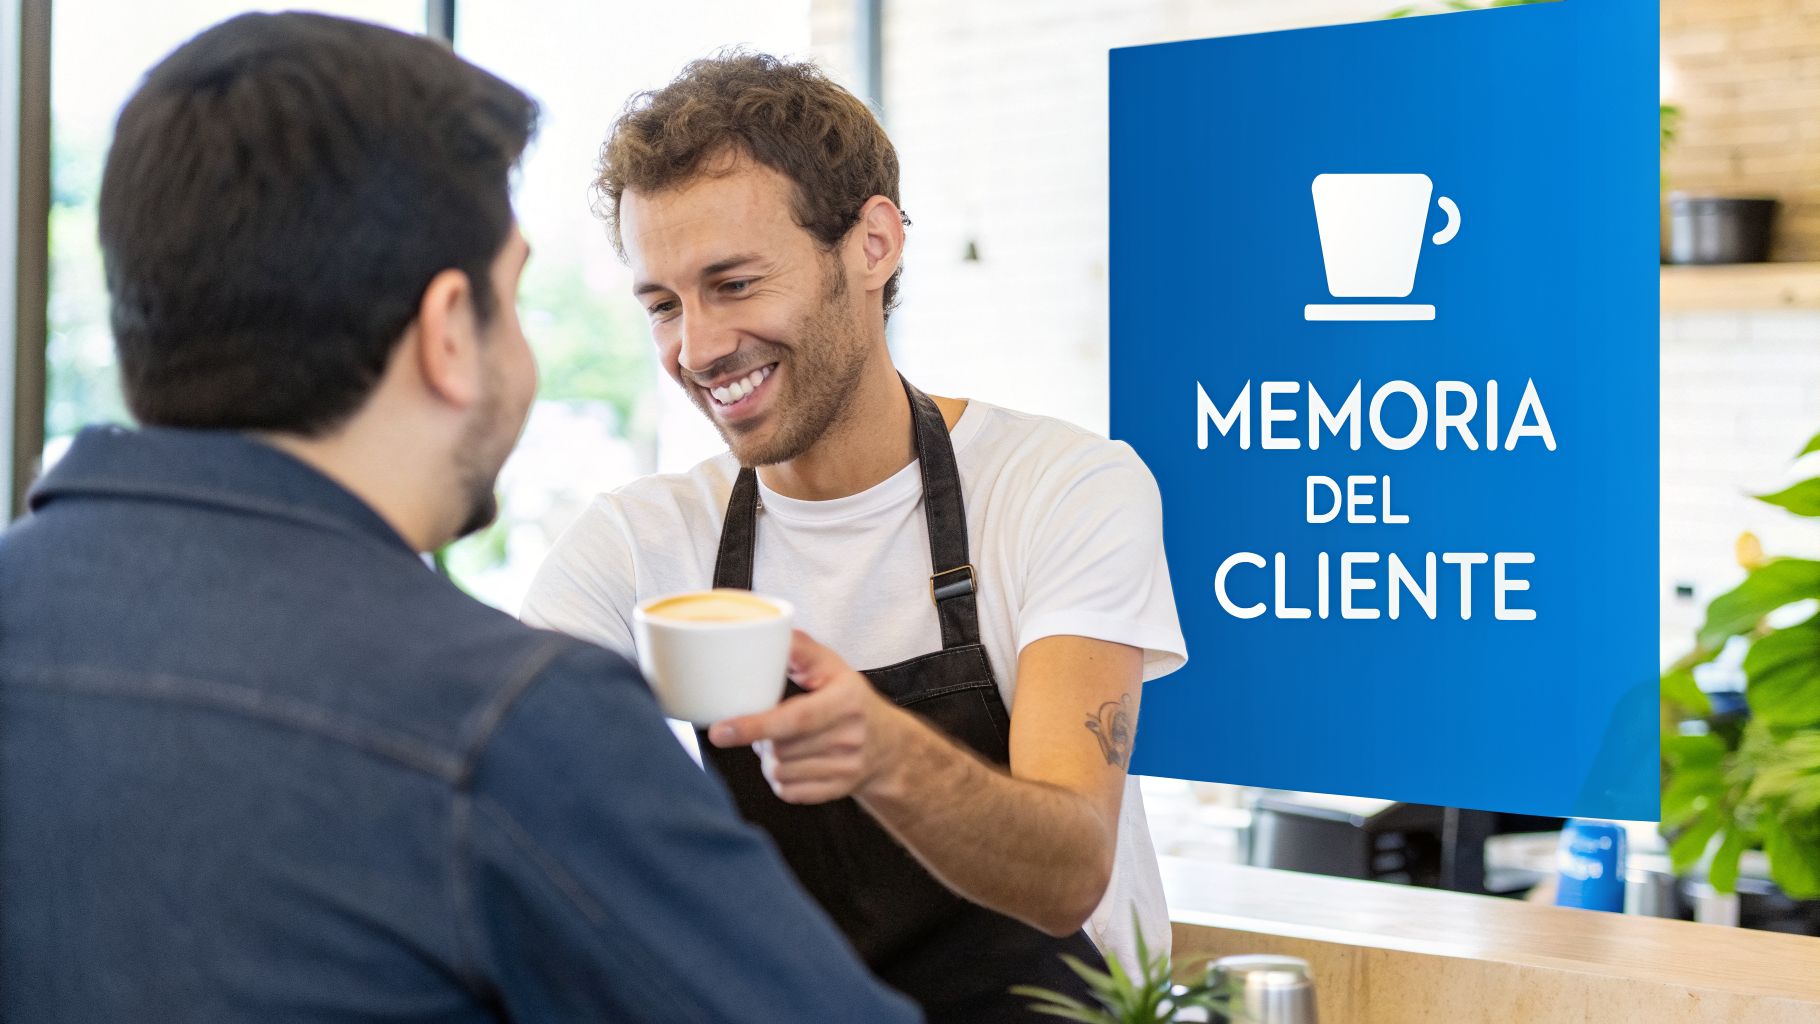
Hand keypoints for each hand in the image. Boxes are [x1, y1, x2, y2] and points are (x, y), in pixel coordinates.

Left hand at [707, 630, 905, 804]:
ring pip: (779, 772)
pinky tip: (792, 763)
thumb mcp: (834, 667)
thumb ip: (802, 649)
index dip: (755, 725)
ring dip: (768, 759)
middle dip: (760, 739)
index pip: (795, 718)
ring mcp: (847, 768)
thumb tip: (772, 631)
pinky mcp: (839, 791)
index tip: (720, 730)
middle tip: (764, 725)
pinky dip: (780, 780)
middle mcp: (850, 736)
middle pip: (780, 748)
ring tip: (779, 743)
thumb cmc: (850, 699)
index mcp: (846, 700)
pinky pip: (789, 792)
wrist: (890, 745)